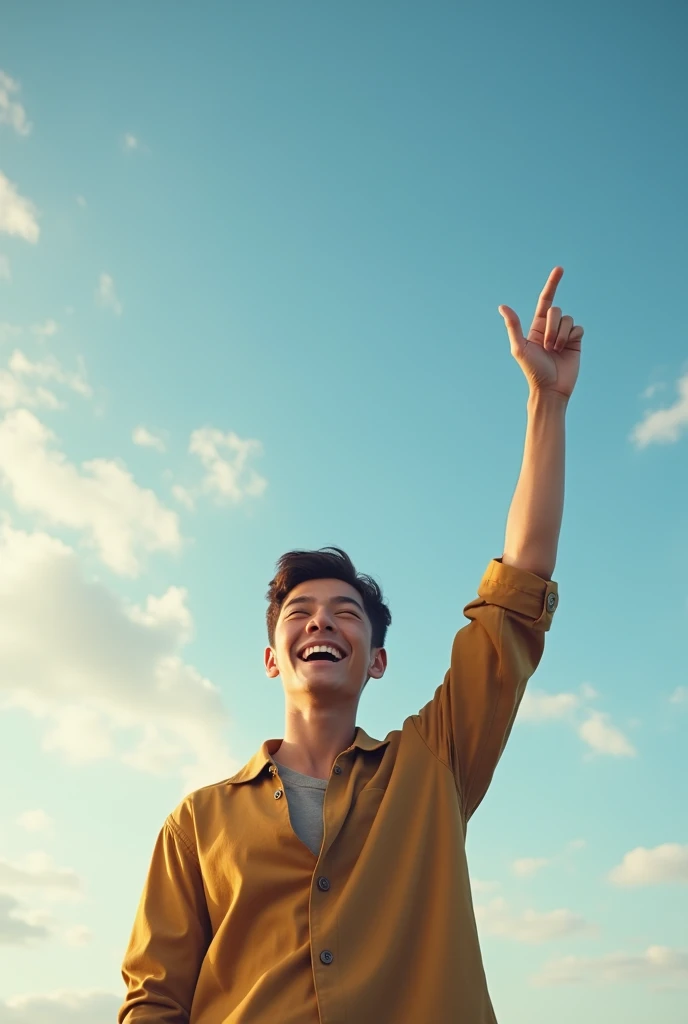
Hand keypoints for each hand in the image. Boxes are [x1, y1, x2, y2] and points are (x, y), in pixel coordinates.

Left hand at [498, 266, 583, 398]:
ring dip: (560, 335)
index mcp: (536, 327)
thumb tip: (502, 306)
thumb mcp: (519, 348)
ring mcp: (564, 334)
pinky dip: (571, 337)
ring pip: (568, 319)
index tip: (560, 269)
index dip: (552, 284)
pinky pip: (578, 328)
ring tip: (555, 351)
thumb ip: (513, 326)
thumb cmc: (532, 370)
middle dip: (552, 327)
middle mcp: (551, 327)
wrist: (550, 388)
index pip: (545, 300)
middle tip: (547, 346)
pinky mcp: (576, 341)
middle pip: (555, 311)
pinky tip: (566, 349)